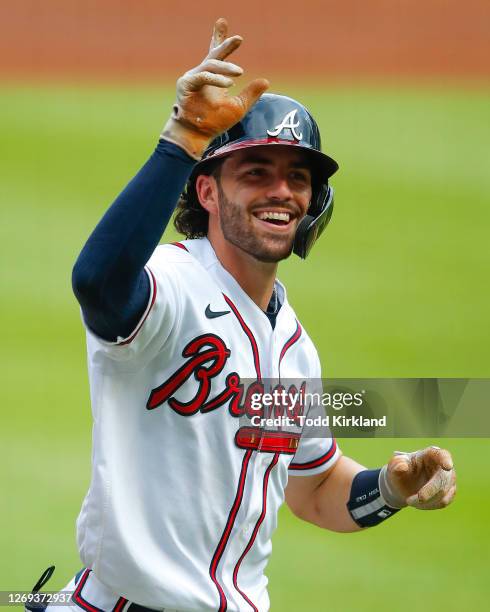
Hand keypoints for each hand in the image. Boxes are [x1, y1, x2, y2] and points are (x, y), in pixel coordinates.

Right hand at [162, 18, 268, 158]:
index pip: (217, 54)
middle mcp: (202, 74)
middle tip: (239, 39)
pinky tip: (229, 83)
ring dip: (226, 67)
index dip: (219, 38)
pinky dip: (216, 79)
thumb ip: (251, 94)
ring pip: (211, 64)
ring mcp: (193, 78)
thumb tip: (266, 81)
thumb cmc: (215, 122)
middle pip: (214, 54)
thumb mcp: (239, 107)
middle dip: (225, 44)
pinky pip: (202, 76)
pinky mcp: (186, 85)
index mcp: (214, 78)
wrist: (198, 135)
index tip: (222, 21)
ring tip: (240, 72)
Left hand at [379, 446, 455, 509]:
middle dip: (428, 491)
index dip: (445, 460)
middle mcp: (443, 466)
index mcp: (430, 454)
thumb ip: (396, 464)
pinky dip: (429, 505)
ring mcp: (448, 479)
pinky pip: (443, 502)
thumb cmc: (399, 471)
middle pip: (443, 479)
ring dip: (426, 501)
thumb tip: (403, 466)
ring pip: (443, 493)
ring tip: (410, 500)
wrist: (402, 485)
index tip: (447, 466)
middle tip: (409, 500)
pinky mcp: (449, 492)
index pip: (442, 455)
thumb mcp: (393, 465)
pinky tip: (418, 503)